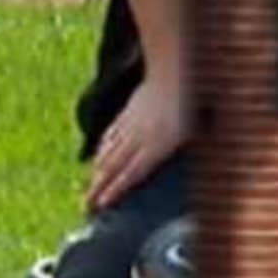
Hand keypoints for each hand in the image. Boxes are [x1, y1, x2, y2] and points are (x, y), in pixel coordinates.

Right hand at [88, 73, 188, 211]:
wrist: (170, 73)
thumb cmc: (187, 105)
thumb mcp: (191, 133)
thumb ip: (177, 153)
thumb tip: (177, 177)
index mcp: (157, 145)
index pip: (132, 173)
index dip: (116, 189)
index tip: (102, 204)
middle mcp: (139, 138)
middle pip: (115, 166)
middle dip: (99, 186)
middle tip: (86, 204)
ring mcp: (130, 125)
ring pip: (110, 152)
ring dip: (98, 171)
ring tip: (89, 186)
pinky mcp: (127, 113)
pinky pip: (111, 135)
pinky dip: (102, 149)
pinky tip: (98, 157)